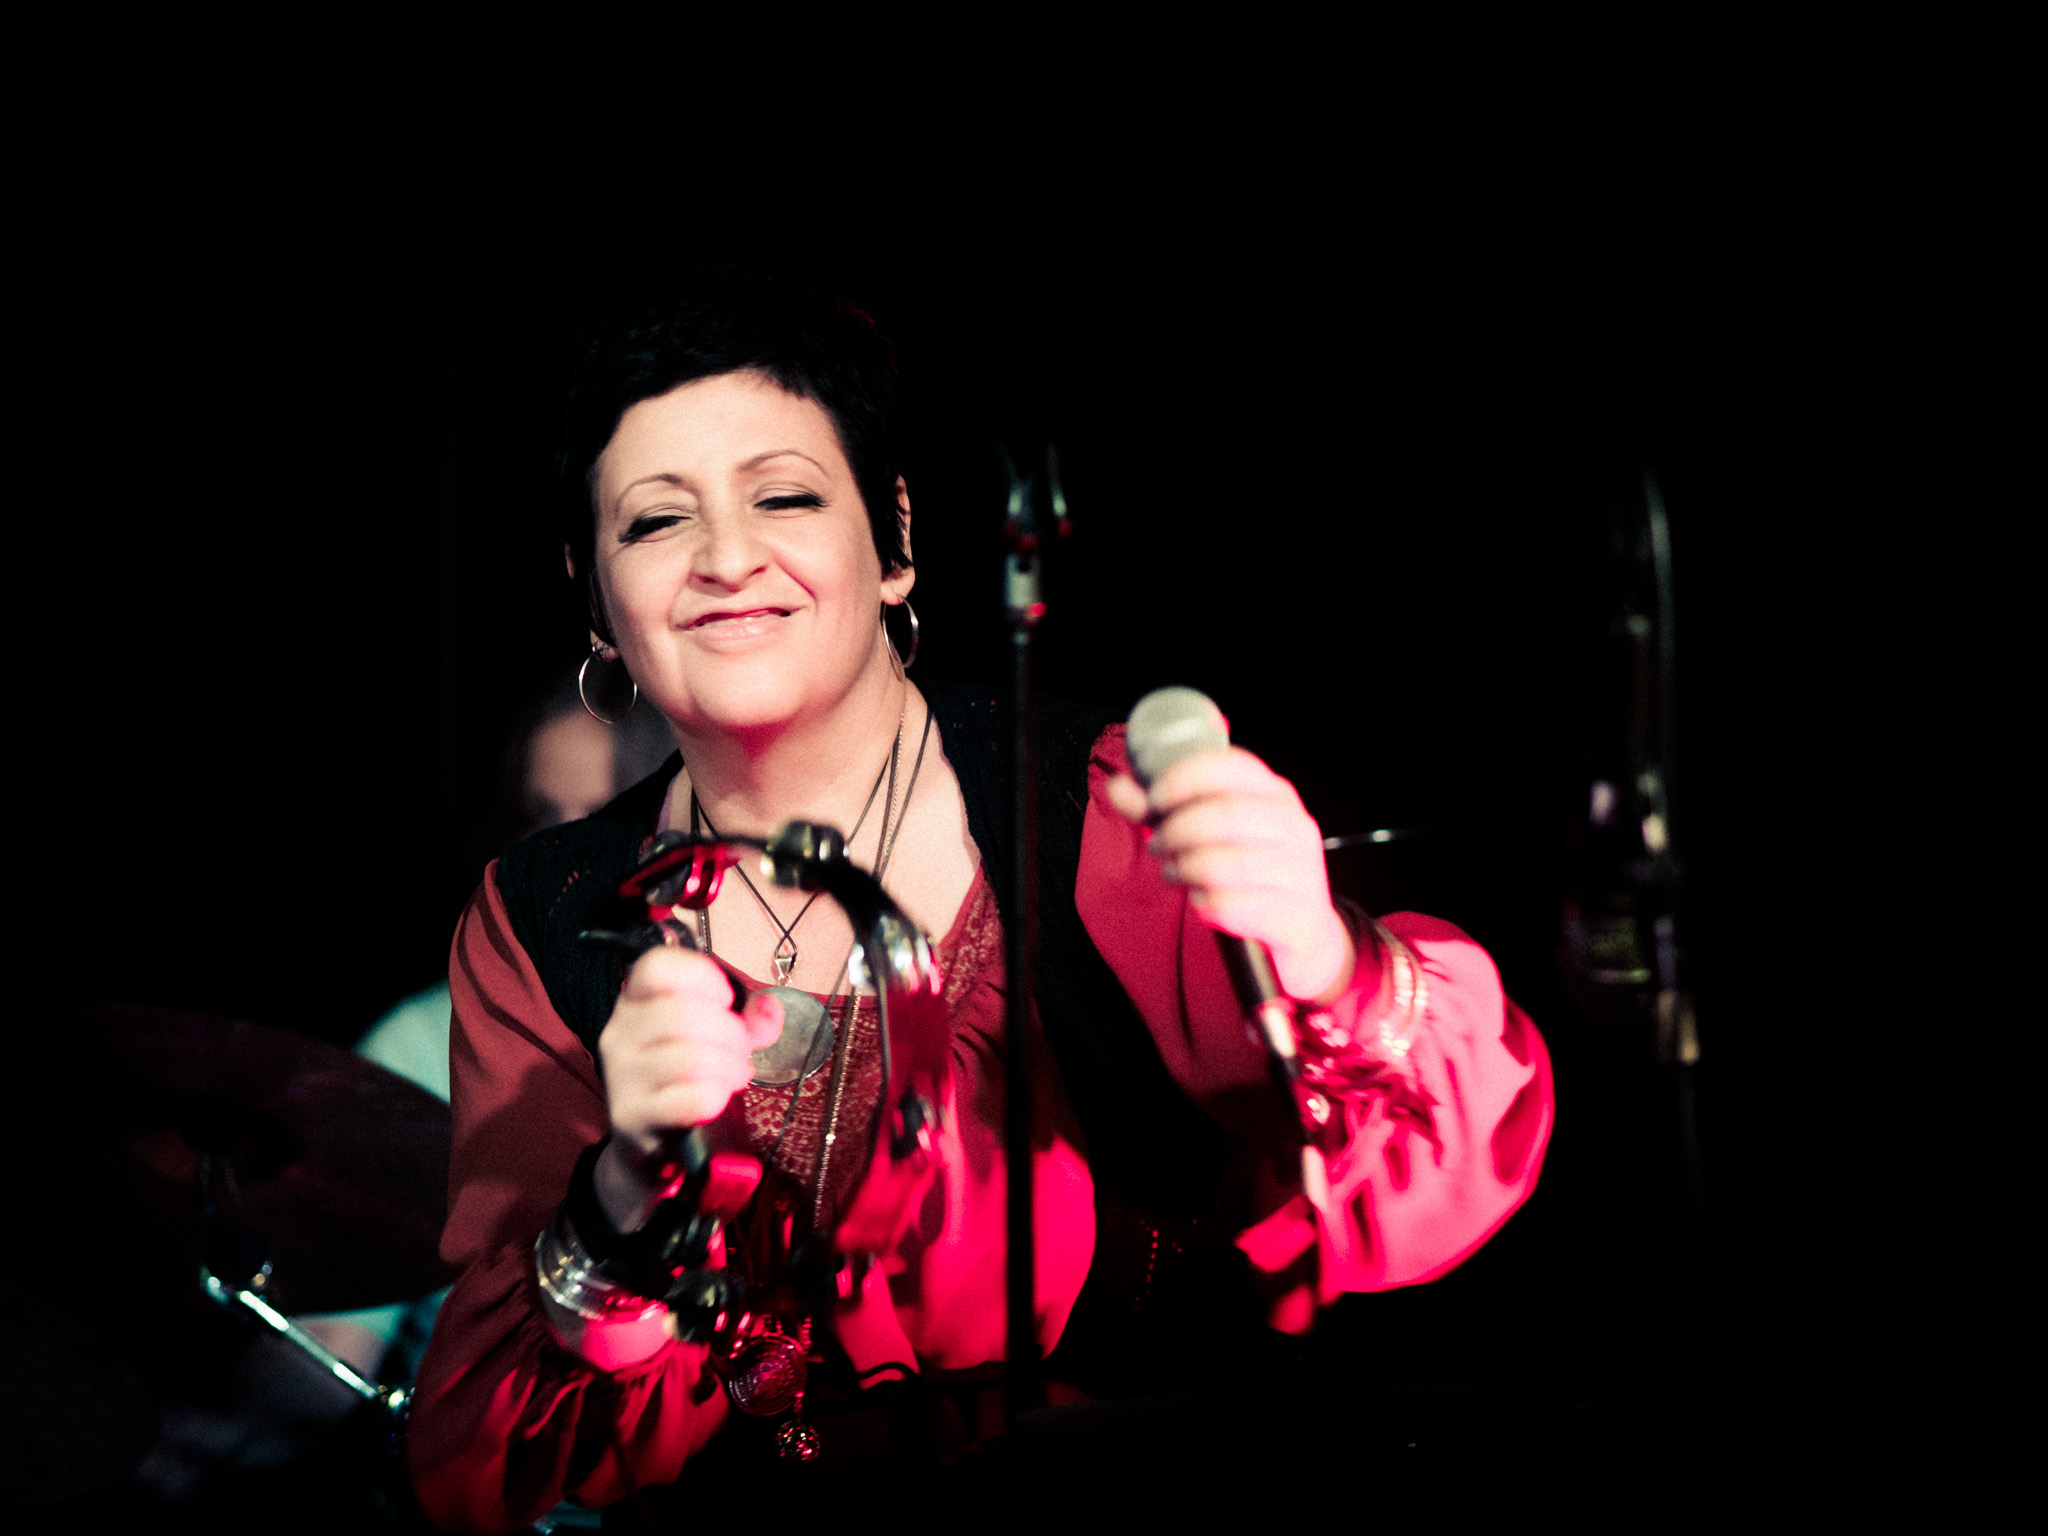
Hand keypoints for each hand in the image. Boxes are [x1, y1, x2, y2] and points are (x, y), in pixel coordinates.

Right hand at [593, 946, 783, 1230]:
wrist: (652, 1144)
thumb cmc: (684, 1078)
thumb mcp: (716, 1038)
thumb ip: (748, 1019)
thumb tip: (769, 1009)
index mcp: (635, 1001)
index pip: (656, 966)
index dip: (701, 976)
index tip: (724, 1000)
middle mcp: (619, 1034)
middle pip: (685, 1014)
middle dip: (731, 1034)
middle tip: (740, 1051)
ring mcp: (622, 1077)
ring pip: (692, 1057)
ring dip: (729, 1067)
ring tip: (734, 1075)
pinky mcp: (631, 1117)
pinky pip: (691, 1097)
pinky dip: (717, 1097)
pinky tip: (718, 1098)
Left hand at [1106, 747, 1354, 1003]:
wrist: (1305, 933)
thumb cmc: (1251, 872)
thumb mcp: (1212, 832)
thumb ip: (1162, 809)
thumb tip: (1118, 785)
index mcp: (1275, 794)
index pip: (1229, 766)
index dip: (1182, 778)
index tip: (1153, 800)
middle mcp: (1294, 827)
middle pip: (1224, 815)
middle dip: (1176, 830)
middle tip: (1157, 845)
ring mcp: (1300, 873)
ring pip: (1225, 863)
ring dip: (1184, 868)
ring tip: (1173, 872)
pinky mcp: (1293, 916)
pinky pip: (1231, 906)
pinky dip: (1204, 904)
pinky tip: (1200, 900)